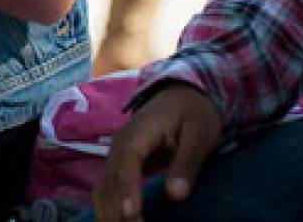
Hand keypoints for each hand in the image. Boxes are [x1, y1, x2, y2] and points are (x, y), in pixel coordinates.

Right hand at [94, 83, 221, 219]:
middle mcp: (120, 145)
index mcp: (139, 133)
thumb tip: (176, 195)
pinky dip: (110, 209)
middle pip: (108, 181)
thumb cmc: (194, 112)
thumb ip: (186, 163)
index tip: (132, 214)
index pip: (127, 163)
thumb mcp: (200, 134)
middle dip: (116, 211)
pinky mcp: (120, 165)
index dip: (127, 190)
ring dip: (109, 214)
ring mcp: (117, 155)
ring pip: (102, 189)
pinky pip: (107, 190)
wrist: (183, 93)